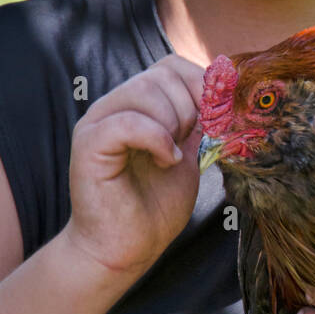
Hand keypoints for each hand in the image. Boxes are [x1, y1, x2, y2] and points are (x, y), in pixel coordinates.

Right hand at [64, 54, 204, 279]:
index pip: (171, 65)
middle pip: (162, 74)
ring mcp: (97, 121)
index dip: (200, 86)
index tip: (211, 121)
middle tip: (185, 145)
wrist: (126, 248)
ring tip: (170, 157)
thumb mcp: (188, 153)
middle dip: (188, 109)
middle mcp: (114, 105)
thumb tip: (226, 95)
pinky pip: (128, 121)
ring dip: (172, 124)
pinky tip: (165, 161)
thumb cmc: (155, 205)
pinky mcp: (88, 143)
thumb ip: (200, 123)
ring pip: (145, 91)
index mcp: (136, 103)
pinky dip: (156, 139)